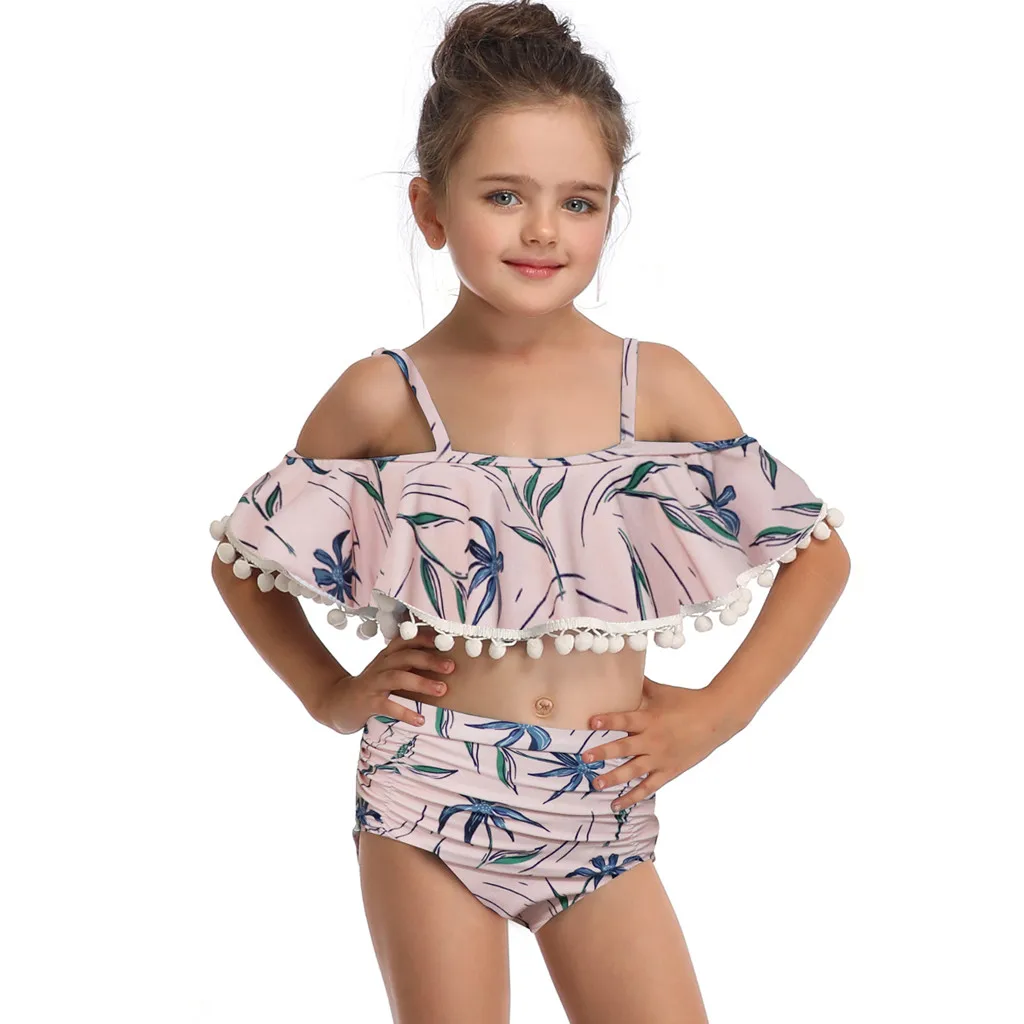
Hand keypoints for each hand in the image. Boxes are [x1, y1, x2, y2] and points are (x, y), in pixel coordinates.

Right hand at [313, 632, 455, 734]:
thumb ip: (408, 664)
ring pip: (397, 677)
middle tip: (451, 666)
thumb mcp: (387, 670)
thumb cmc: (372, 687)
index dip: (425, 639)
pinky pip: (387, 705)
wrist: (338, 702)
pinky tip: (420, 719)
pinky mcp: (367, 702)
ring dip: (421, 682)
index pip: (406, 641)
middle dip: (429, 660)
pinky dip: (405, 712)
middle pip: (405, 656)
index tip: (446, 641)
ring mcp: (373, 683)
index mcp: (387, 656)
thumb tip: (442, 662)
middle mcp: (381, 665)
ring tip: (442, 690)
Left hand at [581, 675, 745, 811]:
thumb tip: (623, 671)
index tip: (591, 722)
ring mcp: (661, 758)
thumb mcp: (662, 691)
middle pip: (625, 748)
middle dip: (603, 753)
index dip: (608, 720)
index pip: (625, 719)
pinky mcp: (670, 771)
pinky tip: (617, 804)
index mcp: (650, 718)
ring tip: (596, 783)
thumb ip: (641, 686)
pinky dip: (633, 797)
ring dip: (614, 778)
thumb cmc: (687, 700)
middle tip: (585, 758)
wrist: (717, 718)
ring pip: (633, 771)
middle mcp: (654, 739)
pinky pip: (649, 787)